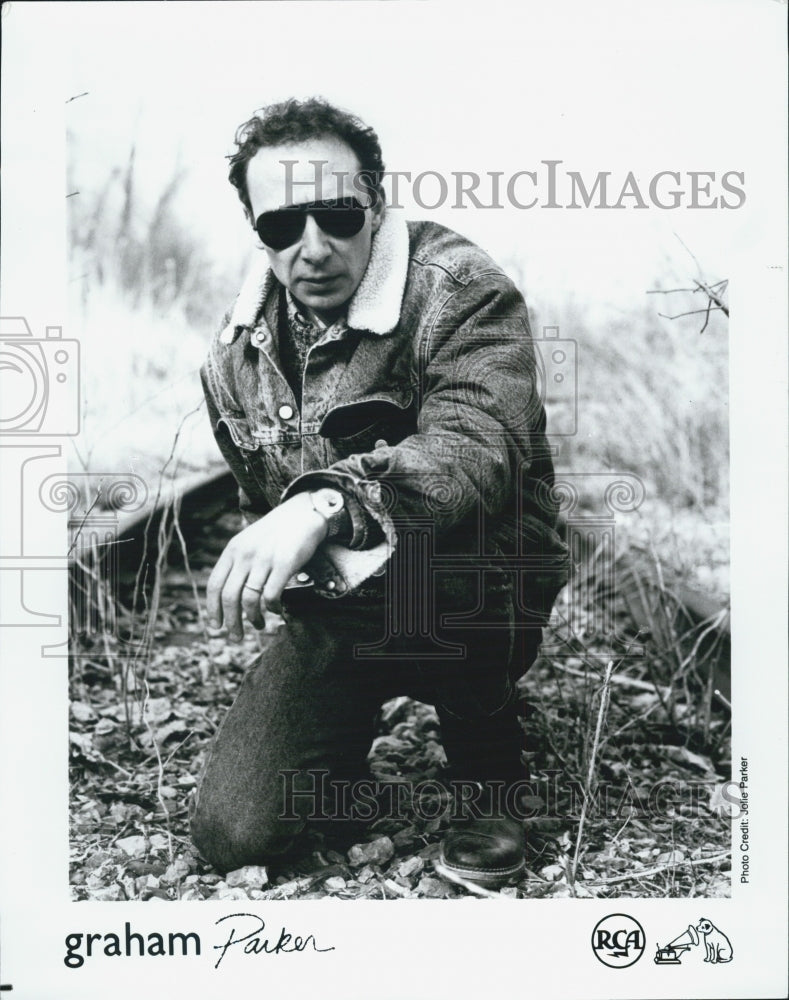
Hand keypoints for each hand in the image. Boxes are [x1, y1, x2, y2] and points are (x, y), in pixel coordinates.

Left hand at [206, 493, 327, 640]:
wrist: (303, 513)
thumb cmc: (276, 532)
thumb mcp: (249, 541)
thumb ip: (237, 563)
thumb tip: (228, 596)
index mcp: (233, 550)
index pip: (215, 585)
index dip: (213, 609)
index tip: (216, 625)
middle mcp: (245, 555)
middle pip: (230, 597)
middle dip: (231, 622)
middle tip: (236, 637)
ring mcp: (265, 559)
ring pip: (250, 599)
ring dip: (252, 619)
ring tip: (259, 626)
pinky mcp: (285, 563)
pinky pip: (272, 595)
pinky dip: (272, 608)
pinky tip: (276, 611)